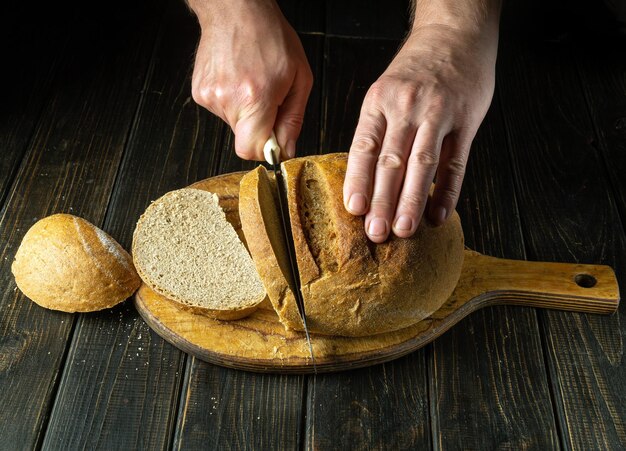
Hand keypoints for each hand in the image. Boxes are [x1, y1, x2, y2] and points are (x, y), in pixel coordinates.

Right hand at [189, 0, 312, 159]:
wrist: (236, 10)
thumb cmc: (271, 37)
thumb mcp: (299, 78)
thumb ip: (293, 120)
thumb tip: (286, 150)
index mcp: (254, 98)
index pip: (251, 150)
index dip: (266, 150)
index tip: (275, 140)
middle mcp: (227, 100)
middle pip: (244, 138)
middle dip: (260, 126)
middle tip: (269, 99)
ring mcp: (209, 97)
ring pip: (234, 124)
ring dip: (246, 111)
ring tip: (252, 83)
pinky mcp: (199, 93)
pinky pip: (222, 110)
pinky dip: (232, 101)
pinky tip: (238, 79)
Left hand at [343, 17, 499, 242]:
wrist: (454, 34)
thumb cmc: (415, 70)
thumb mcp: (385, 92)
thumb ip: (378, 131)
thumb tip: (365, 180)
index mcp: (379, 102)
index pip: (364, 148)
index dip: (358, 180)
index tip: (354, 209)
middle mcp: (407, 107)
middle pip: (392, 162)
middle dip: (383, 201)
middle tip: (376, 232)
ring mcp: (438, 113)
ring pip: (422, 164)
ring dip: (412, 201)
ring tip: (404, 229)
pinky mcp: (466, 120)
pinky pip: (456, 162)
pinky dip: (447, 191)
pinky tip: (439, 214)